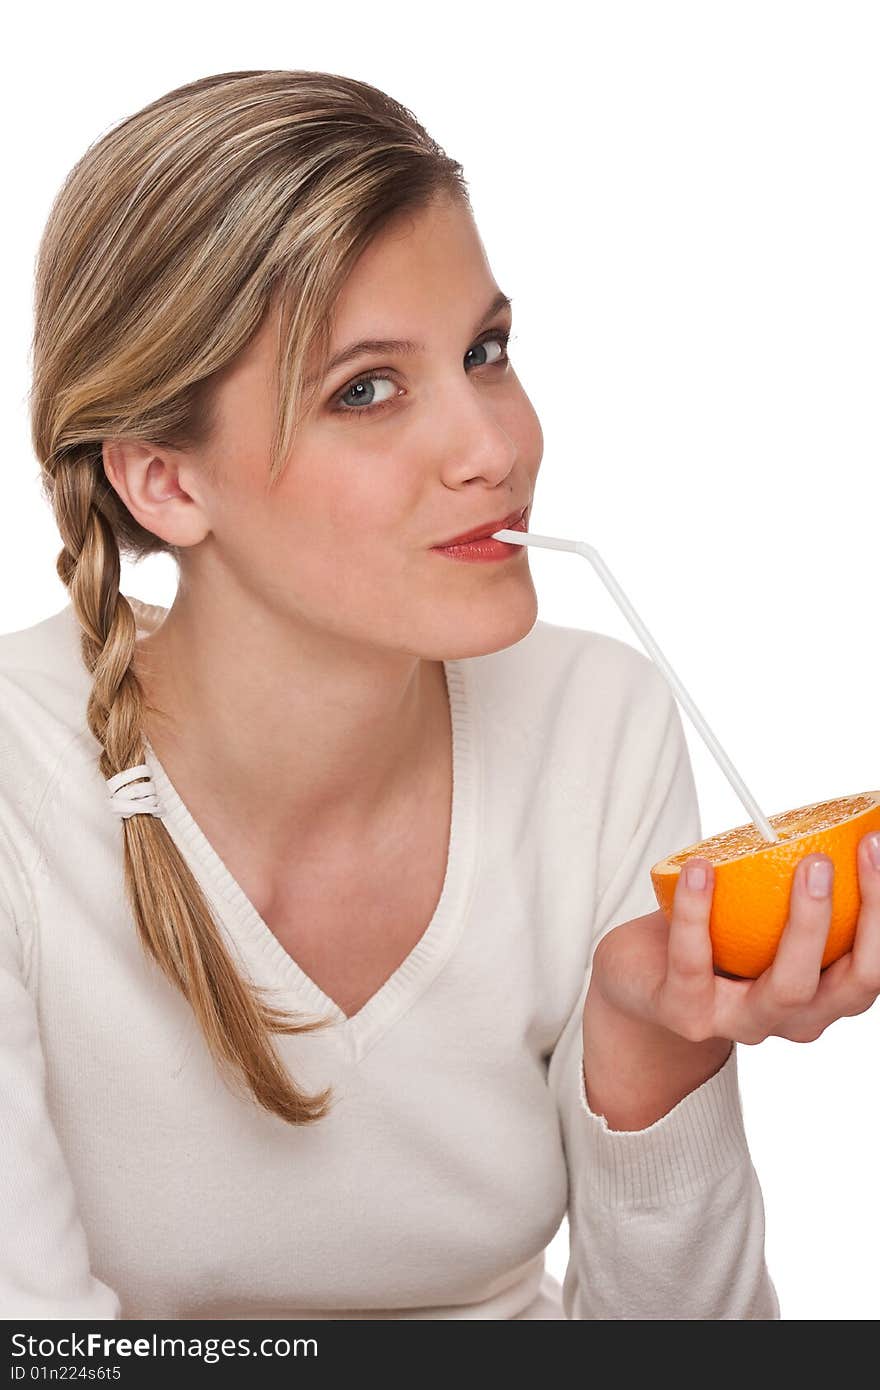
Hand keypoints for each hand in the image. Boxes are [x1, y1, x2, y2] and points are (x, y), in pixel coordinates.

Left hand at [589, 832, 879, 1045]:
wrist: (640, 980)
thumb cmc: (714, 937)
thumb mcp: (763, 913)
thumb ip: (795, 880)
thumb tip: (831, 812)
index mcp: (823, 993)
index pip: (873, 964)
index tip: (874, 843)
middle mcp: (795, 1018)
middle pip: (853, 984)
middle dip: (865, 920)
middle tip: (845, 857)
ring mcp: (743, 1023)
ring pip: (789, 988)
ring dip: (805, 922)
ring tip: (803, 860)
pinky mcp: (687, 1014)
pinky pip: (695, 963)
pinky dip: (698, 911)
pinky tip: (701, 869)